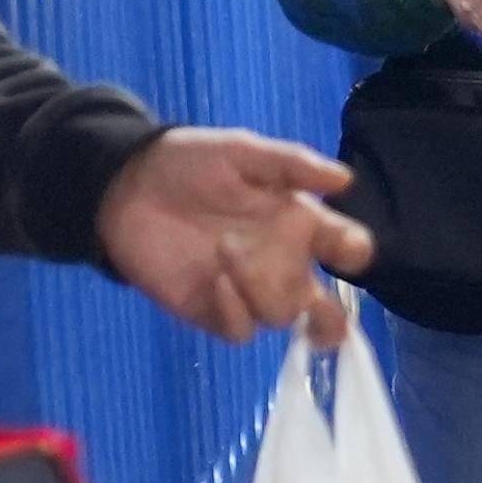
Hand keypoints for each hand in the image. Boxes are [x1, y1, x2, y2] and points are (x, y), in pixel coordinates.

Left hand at [101, 126, 372, 342]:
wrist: (128, 185)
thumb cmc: (191, 163)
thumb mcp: (242, 151)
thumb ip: (292, 164)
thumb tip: (345, 180)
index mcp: (300, 223)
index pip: (346, 248)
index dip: (353, 252)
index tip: (341, 247)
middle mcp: (283, 264)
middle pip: (326, 310)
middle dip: (330, 317)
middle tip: (314, 305)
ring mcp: (249, 293)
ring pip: (283, 318)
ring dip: (264, 290)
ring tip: (226, 250)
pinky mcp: (213, 312)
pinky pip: (241, 331)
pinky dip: (235, 311)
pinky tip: (215, 280)